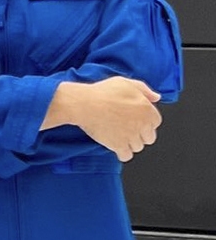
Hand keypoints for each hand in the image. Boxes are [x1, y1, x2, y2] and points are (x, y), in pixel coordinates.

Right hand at [45, 77, 161, 160]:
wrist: (83, 104)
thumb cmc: (101, 92)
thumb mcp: (125, 83)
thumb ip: (144, 89)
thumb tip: (156, 97)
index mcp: (147, 109)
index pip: (155, 122)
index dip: (144, 121)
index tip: (135, 119)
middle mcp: (142, 124)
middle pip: (149, 137)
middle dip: (140, 134)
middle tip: (126, 128)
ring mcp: (131, 136)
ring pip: (138, 147)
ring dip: (130, 143)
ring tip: (118, 135)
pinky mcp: (119, 145)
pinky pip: (127, 156)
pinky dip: (122, 153)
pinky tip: (116, 146)